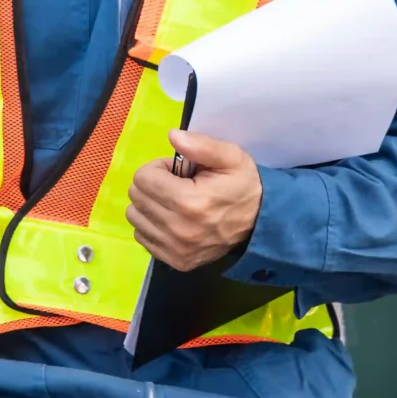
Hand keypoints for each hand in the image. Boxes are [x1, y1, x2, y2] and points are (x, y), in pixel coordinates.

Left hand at [127, 130, 264, 271]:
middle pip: (136, 196)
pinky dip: (151, 225)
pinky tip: (171, 219)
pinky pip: (141, 236)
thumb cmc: (242, 187)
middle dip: (152, 184)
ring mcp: (176, 249)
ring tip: (173, 202)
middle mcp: (178, 229)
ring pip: (135, 216)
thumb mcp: (231, 158)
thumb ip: (201, 145)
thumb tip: (172, 136)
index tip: (177, 172)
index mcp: (190, 202)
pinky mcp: (175, 261)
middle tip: (176, 186)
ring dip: (149, 204)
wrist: (261, 224)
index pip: (143, 178)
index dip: (159, 168)